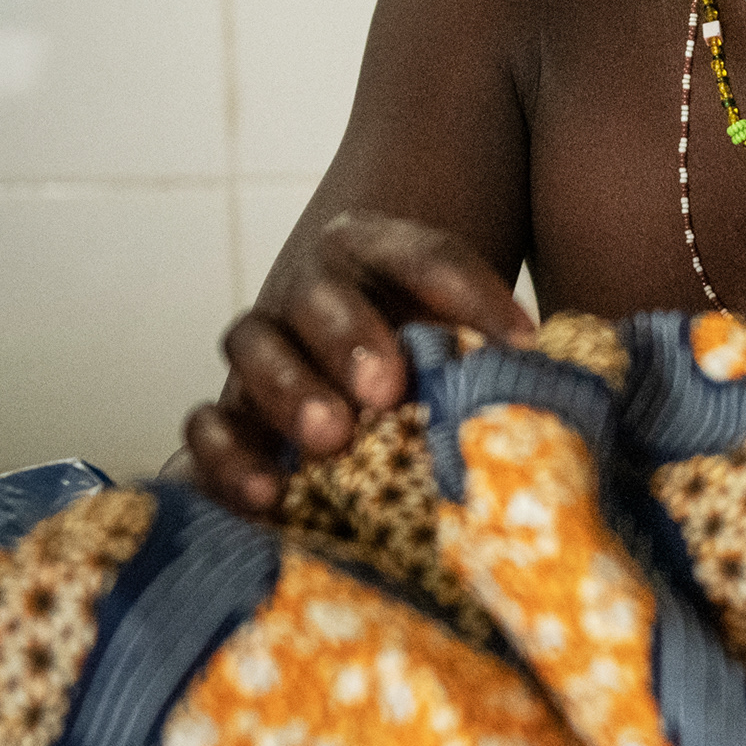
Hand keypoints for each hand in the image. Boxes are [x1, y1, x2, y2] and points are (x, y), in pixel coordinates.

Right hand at [183, 211, 534, 514]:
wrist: (361, 403)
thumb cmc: (435, 376)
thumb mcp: (464, 354)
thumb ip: (491, 360)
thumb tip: (538, 379)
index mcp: (375, 252)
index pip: (422, 255)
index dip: (468, 291)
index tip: (519, 342)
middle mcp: (310, 291)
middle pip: (319, 294)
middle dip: (349, 337)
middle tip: (385, 389)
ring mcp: (263, 348)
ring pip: (251, 341)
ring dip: (290, 388)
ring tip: (331, 437)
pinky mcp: (229, 414)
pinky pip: (206, 422)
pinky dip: (228, 453)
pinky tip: (268, 494)